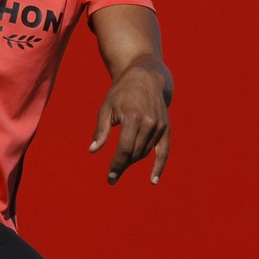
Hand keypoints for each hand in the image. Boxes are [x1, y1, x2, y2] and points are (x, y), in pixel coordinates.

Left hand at [90, 62, 170, 183]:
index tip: (110, 177)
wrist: (146, 77)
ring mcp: (159, 126)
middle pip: (135, 153)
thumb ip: (101, 130)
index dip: (117, 165)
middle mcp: (149, 123)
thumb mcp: (107, 108)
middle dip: (123, 166)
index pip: (124, 149)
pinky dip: (159, 166)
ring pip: (145, 153)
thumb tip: (92, 150)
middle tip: (112, 176)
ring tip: (121, 164)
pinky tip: (152, 181)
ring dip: (133, 161)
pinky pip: (164, 151)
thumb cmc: (121, 93)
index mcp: (132, 118)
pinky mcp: (166, 128)